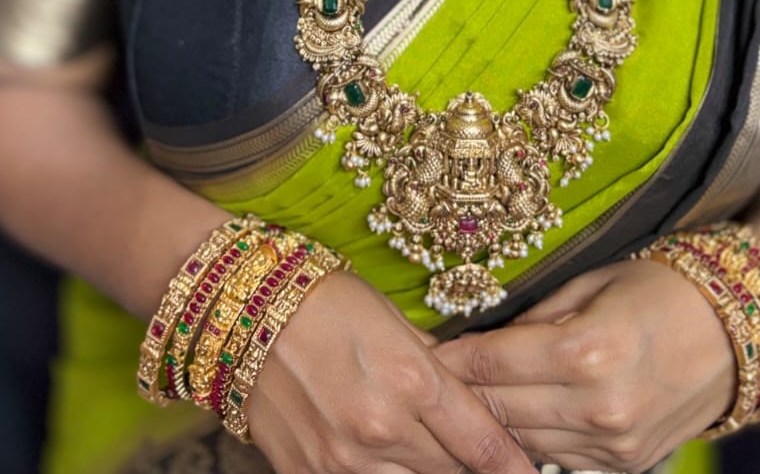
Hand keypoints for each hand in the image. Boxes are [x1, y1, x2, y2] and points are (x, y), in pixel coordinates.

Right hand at [246, 268, 538, 473]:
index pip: (483, 445)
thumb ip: (437, 369)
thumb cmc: (326, 302)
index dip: (514, 466)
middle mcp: (381, 428)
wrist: (245, 312)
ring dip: (425, 472)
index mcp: (411, 380)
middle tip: (470, 452)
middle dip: (465, 465)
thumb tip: (476, 400)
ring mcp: (342, 462)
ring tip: (423, 451)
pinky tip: (383, 459)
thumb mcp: (395, 322)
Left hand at [434, 257, 736, 471]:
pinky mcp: (624, 466)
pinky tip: (508, 422)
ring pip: (522, 442)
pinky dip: (529, 441)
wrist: (734, 334)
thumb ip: (536, 315)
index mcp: (587, 350)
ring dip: (488, 424)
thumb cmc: (660, 289)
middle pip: (500, 408)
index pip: (493, 362)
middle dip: (459, 394)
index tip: (420, 352)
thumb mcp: (593, 282)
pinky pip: (557, 459)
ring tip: (455, 404)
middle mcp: (598, 406)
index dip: (451, 358)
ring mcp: (613, 444)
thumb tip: (480, 335)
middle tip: (423, 380)